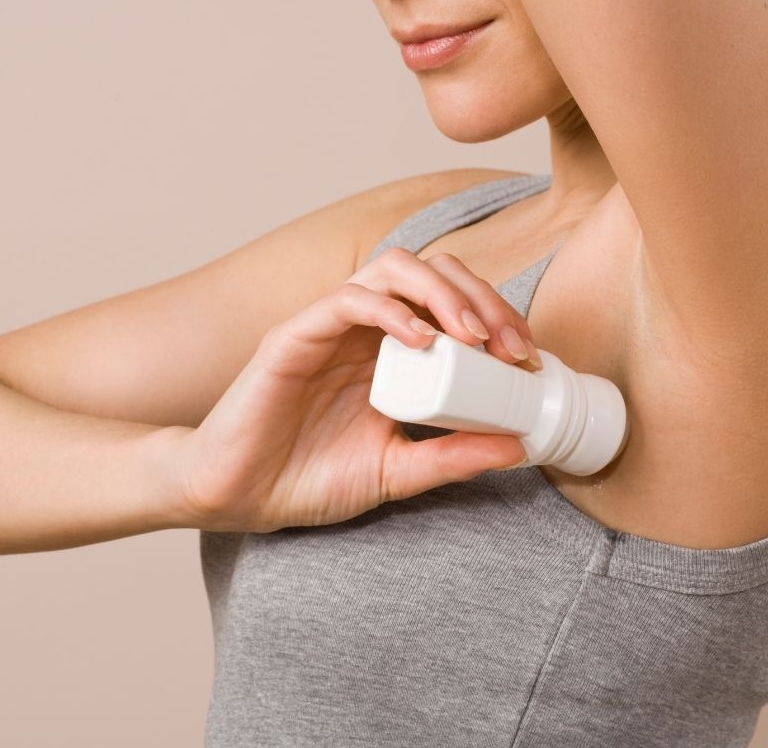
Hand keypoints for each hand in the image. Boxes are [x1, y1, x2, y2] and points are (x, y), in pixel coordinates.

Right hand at [180, 247, 541, 532]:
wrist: (239, 498)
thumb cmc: (307, 479)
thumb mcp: (397, 473)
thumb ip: (451, 457)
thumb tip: (518, 447)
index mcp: (390, 353)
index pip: (452, 304)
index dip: (496, 318)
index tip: (527, 360)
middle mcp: (364, 330)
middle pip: (432, 273)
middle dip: (482, 299)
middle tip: (511, 346)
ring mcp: (329, 327)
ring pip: (392, 269)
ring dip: (443, 293)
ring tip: (473, 334)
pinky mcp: (294, 336)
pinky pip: (346, 300)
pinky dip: (390, 311)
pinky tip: (420, 341)